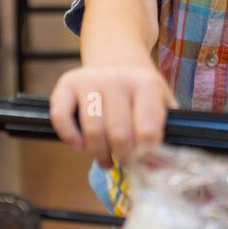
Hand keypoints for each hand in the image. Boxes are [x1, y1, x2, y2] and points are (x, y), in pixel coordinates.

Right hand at [49, 65, 176, 168]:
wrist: (117, 61)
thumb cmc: (141, 93)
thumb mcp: (163, 103)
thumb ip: (166, 133)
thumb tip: (156, 168)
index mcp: (146, 85)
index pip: (148, 131)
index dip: (146, 155)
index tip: (145, 162)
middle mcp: (118, 79)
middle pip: (119, 135)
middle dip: (123, 158)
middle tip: (126, 163)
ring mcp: (90, 80)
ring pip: (93, 131)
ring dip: (99, 154)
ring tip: (107, 159)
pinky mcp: (67, 83)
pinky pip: (61, 117)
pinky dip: (69, 137)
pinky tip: (80, 145)